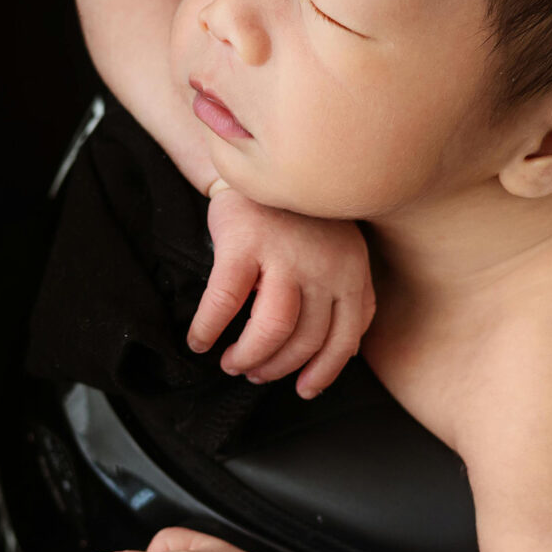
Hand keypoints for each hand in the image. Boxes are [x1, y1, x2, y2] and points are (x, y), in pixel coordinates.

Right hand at [188, 187, 373, 398]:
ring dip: (249, 355)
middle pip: (305, 340)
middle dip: (277, 366)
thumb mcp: (338, 251)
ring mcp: (285, 254)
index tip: (304, 389)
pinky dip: (209, 329)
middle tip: (254, 371)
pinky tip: (198, 340)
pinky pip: (225, 302)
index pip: (345, 338)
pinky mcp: (244, 244)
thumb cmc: (296, 218)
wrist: (257, 162)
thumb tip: (338, 355)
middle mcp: (325, 266)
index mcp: (352, 271)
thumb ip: (344, 294)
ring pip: (271, 330)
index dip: (323, 372)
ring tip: (231, 361)